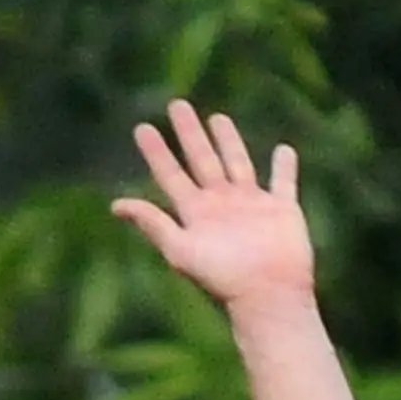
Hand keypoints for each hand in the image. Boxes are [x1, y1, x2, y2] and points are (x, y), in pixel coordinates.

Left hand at [113, 101, 314, 307]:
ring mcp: (252, 205)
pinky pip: (284, 181)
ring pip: (238, 164)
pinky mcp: (282, 210)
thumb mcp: (180, 250)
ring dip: (229, 142)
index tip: (142, 127)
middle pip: (202, 160)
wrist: (267, 295)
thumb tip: (115, 205)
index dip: (156, 152)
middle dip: (189, 133)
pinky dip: (285, 167)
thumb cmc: (222, 277)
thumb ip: (152, 223)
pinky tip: (285, 149)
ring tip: (218, 119)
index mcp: (196, 212)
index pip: (170, 174)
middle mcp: (222, 204)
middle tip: (177, 105)